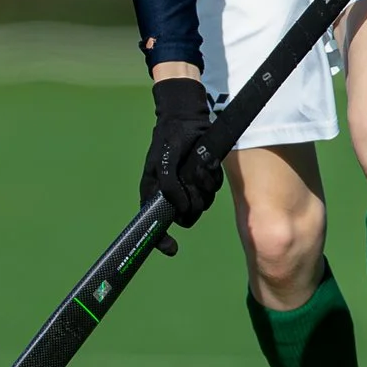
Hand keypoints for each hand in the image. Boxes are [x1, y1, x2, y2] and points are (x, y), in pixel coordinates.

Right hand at [140, 76, 222, 226]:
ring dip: (204, 188)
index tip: (172, 248)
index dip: (161, 241)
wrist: (187, 118)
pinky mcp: (203, 178)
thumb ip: (170, 187)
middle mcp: (172, 194)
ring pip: (202, 204)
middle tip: (192, 186)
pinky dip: (212, 179)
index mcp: (155, 193)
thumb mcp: (164, 162)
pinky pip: (212, 189)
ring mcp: (188, 186)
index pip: (155, 225)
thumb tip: (182, 208)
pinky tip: (207, 164)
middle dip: (193, 205)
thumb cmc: (169, 139)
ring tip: (199, 167)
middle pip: (186, 216)